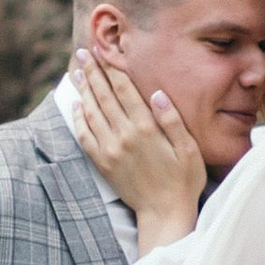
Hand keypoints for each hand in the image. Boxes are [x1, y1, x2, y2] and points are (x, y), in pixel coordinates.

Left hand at [71, 51, 204, 249]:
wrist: (164, 214)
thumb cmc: (184, 180)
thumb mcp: (188, 148)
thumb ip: (171, 119)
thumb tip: (156, 92)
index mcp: (145, 128)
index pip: (124, 90)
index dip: (112, 68)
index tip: (103, 50)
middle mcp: (123, 136)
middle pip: (104, 96)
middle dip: (93, 72)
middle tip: (84, 52)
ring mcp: (110, 150)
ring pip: (91, 112)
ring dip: (83, 90)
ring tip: (78, 72)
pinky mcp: (102, 164)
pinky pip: (84, 136)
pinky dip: (78, 118)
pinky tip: (76, 105)